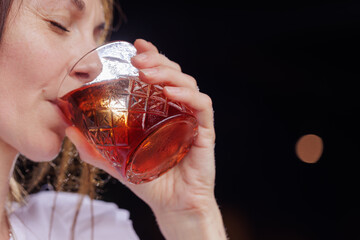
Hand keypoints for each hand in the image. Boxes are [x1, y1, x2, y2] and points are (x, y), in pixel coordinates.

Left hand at [66, 39, 224, 238]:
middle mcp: (178, 109)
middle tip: (137, 59)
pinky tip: (172, 92)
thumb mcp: (117, 161)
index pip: (160, 75)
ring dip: (170, 74)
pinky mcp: (204, 131)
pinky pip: (202, 106)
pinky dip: (190, 96)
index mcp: (161, 110)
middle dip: (157, 61)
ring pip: (189, 84)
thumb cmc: (149, 180)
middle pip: (174, 74)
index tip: (136, 46)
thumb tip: (68, 129)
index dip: (152, 56)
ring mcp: (192, 118)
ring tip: (148, 73)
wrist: (172, 204)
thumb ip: (94, 148)